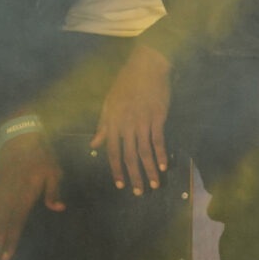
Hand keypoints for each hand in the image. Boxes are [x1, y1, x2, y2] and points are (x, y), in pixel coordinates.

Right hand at [0, 134, 62, 259]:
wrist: (19, 139)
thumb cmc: (41, 156)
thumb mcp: (53, 172)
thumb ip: (53, 192)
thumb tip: (59, 209)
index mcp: (23, 197)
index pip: (16, 225)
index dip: (11, 242)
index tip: (7, 258)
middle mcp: (7, 199)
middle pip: (1, 229)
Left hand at [91, 45, 171, 194]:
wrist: (146, 67)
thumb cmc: (126, 84)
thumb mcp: (109, 104)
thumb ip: (103, 126)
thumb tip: (94, 144)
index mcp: (112, 123)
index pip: (112, 152)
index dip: (116, 170)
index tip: (121, 184)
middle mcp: (126, 126)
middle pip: (129, 156)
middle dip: (134, 176)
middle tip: (138, 192)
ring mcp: (142, 122)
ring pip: (144, 151)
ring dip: (149, 170)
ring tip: (154, 184)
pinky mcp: (157, 117)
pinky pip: (158, 139)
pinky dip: (160, 154)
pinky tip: (164, 165)